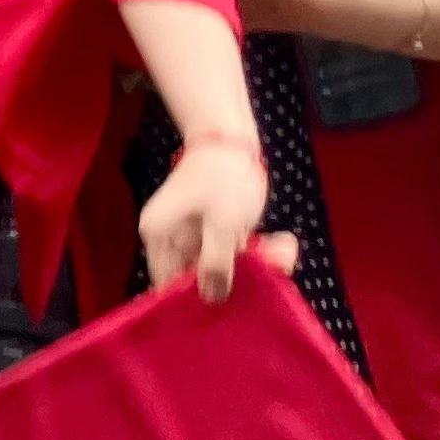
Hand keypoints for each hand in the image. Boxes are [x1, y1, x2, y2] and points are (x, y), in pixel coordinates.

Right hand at [136, 131, 297, 301]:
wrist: (231, 139)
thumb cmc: (224, 176)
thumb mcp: (223, 222)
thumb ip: (216, 263)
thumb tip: (211, 299)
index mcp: (159, 236)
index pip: (169, 284)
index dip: (198, 297)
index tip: (233, 300)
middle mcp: (169, 240)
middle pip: (198, 278)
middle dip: (237, 278)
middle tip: (271, 266)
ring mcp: (191, 237)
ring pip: (220, 268)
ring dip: (253, 265)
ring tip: (280, 248)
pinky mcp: (211, 234)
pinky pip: (232, 255)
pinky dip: (255, 254)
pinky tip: (277, 242)